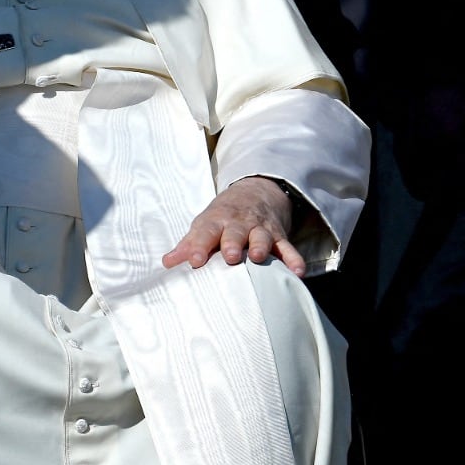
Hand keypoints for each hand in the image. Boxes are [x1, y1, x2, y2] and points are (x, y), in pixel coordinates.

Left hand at [160, 176, 304, 276]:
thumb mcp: (204, 225)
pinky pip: (287, 248)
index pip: (205, 232)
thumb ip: (188, 245)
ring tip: (258, 257)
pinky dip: (293, 259)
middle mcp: (239, 224)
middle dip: (232, 244)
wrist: (256, 192)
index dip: (199, 246)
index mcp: (216, 221)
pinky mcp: (279, 236)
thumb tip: (167, 263)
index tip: (194, 260)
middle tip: (230, 257)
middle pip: (235, 233)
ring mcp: (260, 229)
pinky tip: (298, 272)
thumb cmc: (223, 216)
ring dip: (260, 246)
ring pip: (262, 237)